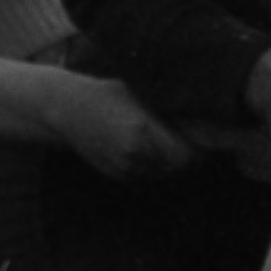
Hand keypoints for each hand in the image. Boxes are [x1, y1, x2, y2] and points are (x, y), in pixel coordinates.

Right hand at [62, 80, 193, 183]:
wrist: (64, 108)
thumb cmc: (105, 94)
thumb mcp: (140, 96)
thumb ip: (169, 115)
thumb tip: (206, 124)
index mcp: (141, 132)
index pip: (187, 156)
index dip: (198, 150)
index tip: (203, 140)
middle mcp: (133, 155)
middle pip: (178, 168)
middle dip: (185, 156)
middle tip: (186, 140)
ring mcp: (123, 169)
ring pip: (163, 174)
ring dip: (169, 162)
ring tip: (163, 141)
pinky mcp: (117, 176)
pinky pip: (146, 176)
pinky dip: (151, 166)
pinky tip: (142, 147)